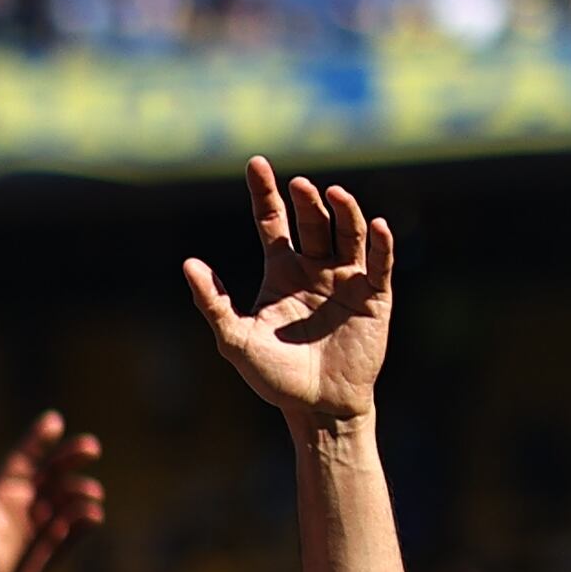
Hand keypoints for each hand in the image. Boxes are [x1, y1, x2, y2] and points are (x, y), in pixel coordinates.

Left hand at [0, 412, 107, 571]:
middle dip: (71, 458)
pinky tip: (91, 515)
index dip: (38, 440)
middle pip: (53, 473)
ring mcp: (44, 524)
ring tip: (89, 493)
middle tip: (91, 448)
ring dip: (80, 492)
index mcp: (6, 492)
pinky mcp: (55, 547)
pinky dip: (83, 522)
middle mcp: (28, 504)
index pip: (25, 459)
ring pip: (68, 500)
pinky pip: (74, 531)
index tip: (55, 420)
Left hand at [185, 157, 395, 421]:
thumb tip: (188, 263)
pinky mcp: (374, 297)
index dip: (265, 193)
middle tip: (299, 185)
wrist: (316, 408)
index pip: (272, 221)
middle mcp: (315, 267)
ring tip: (333, 193)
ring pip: (349, 233)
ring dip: (344, 211)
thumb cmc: (273, 376)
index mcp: (281, 271)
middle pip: (314, 221)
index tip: (256, 163)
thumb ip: (214, 303)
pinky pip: (380, 264)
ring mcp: (346, 279)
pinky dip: (381, 244)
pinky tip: (378, 226)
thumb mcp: (235, 340)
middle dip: (307, 200)